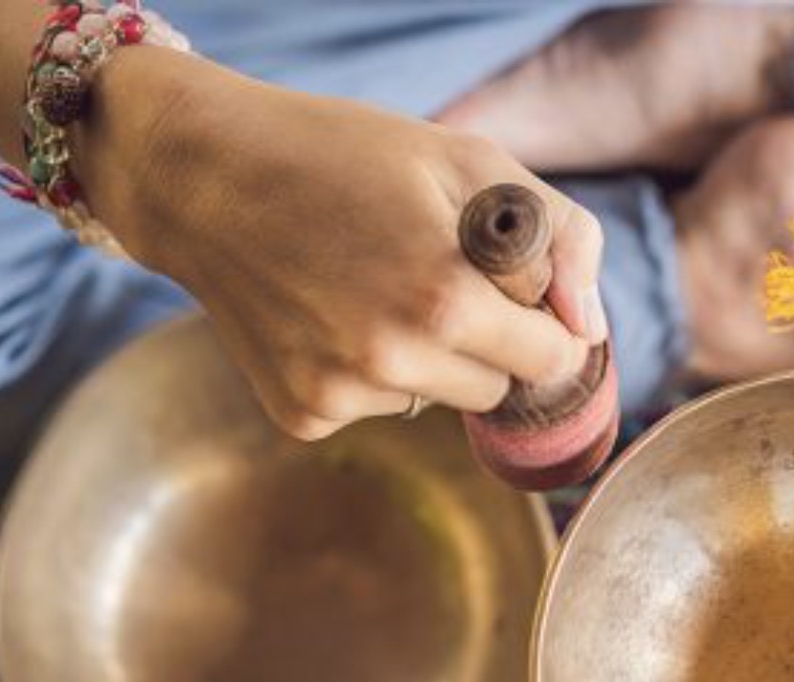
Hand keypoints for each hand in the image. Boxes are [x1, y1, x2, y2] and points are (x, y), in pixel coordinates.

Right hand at [81, 50, 606, 439]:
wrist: (201, 176)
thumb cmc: (343, 154)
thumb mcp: (467, 162)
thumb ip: (558, 239)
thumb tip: (592, 330)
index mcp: (446, 297)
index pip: (553, 359)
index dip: (544, 321)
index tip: (516, 292)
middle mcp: (394, 360)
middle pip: (501, 390)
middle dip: (490, 342)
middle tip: (434, 274)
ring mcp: (343, 394)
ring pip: (441, 402)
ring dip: (430, 358)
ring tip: (372, 286)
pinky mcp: (304, 414)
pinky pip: (379, 409)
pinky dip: (370, 372)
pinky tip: (329, 313)